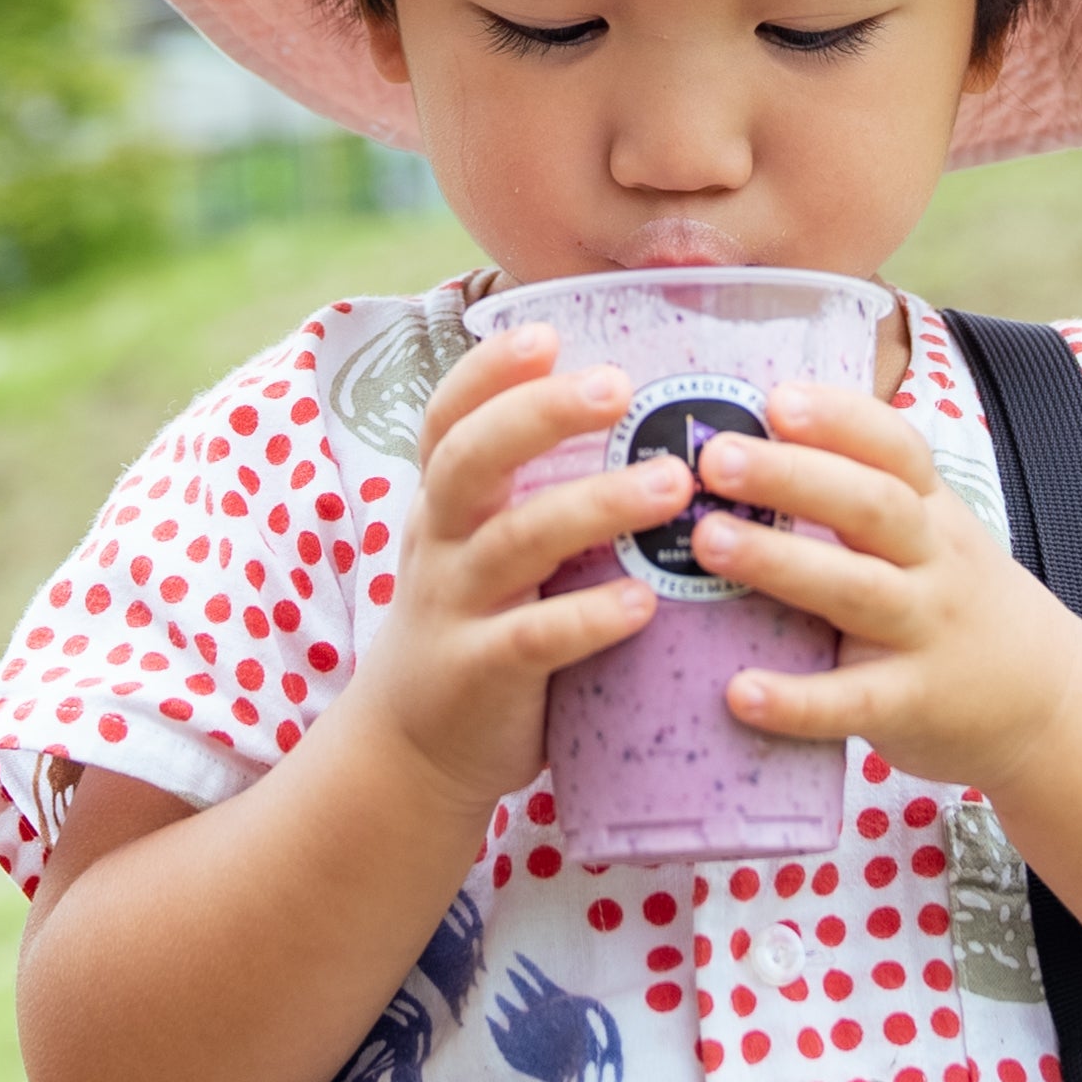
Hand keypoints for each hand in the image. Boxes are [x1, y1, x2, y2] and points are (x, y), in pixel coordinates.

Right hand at [341, 322, 697, 810]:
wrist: (410, 749)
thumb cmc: (478, 622)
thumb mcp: (483, 544)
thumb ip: (536, 487)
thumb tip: (647, 411)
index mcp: (445, 501)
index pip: (449, 416)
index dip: (489, 370)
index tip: (546, 331)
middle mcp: (441, 541)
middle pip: (472, 458)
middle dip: (539, 414)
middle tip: (617, 386)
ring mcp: (455, 607)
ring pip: (516, 541)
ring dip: (595, 506)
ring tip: (671, 484)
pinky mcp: (478, 674)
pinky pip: (533, 639)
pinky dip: (587, 618)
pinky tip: (643, 602)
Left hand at [688, 378, 1081, 796]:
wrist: (1048, 701)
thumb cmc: (959, 601)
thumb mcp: (933, 534)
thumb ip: (860, 496)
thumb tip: (745, 444)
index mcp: (931, 510)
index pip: (894, 447)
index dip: (838, 418)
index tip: (776, 399)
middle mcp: (934, 561)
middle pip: (870, 506)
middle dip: (791, 476)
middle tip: (715, 459)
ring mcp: (927, 631)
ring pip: (857, 589)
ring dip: (780, 563)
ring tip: (707, 542)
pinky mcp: (912, 704)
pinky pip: (853, 701)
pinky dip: (798, 699)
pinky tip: (740, 692)